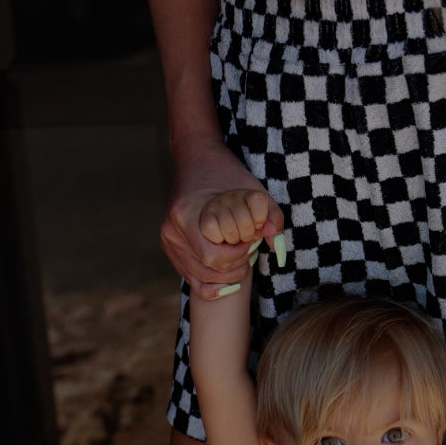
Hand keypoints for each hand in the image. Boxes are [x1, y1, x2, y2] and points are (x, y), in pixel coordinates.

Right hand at [162, 136, 284, 300]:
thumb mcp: (253, 189)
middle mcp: (172, 231)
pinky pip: (193, 280)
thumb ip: (271, 215)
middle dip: (235, 265)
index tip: (249, 239)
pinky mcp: (171, 251)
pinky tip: (228, 280)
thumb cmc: (226, 174)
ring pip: (201, 279)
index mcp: (186, 214)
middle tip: (248, 248)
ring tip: (240, 256)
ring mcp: (169, 243)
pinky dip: (213, 284)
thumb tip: (277, 247)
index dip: (238, 254)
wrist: (197, 160)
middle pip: (208, 269)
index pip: (213, 256)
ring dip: (227, 275)